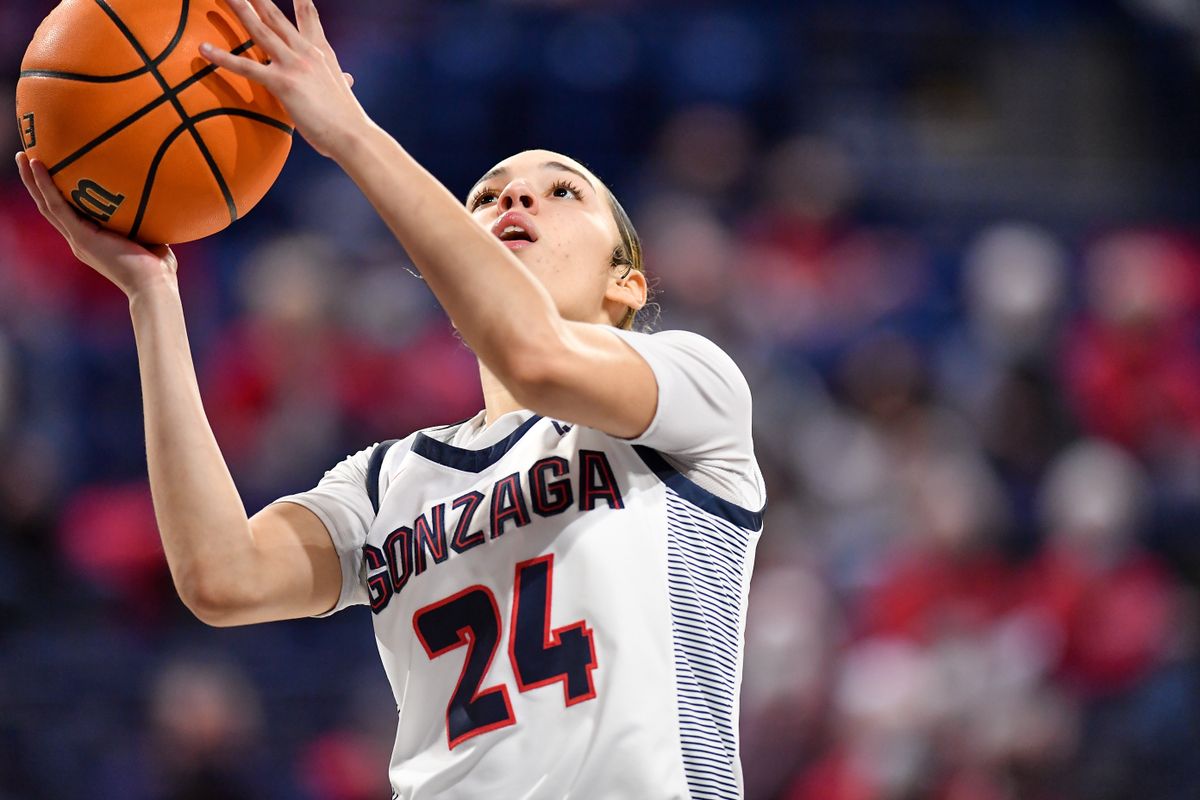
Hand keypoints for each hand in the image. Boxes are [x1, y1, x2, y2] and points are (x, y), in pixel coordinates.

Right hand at [16, 152, 177, 298]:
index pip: (69, 214)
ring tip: (23, 156)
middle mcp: (79, 240)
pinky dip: (45, 185)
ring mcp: (78, 239)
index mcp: (92, 241)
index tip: (54, 174)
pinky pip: (57, 206)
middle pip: (50, 207)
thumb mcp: (152, 238)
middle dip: (37, 184)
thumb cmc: (159, 269)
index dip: (59, 195)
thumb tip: (159, 199)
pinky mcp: (81, 237)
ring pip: (47, 205)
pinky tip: (37, 165)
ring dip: (33, 180)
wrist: (154, 287)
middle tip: (27, 158)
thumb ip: (148, 221)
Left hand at [199, 0, 366, 159]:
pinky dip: (223, 58)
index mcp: (321, 53)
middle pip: (276, 16)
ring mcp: (294, 65)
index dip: (301, 1)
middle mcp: (306, 52)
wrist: (353, 135)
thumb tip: (347, 79)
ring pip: (260, 30)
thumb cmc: (347, 119)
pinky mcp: (282, 83)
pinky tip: (204, 48)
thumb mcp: (343, 90)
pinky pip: (246, 67)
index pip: (309, 18)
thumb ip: (340, 80)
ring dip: (240, 10)